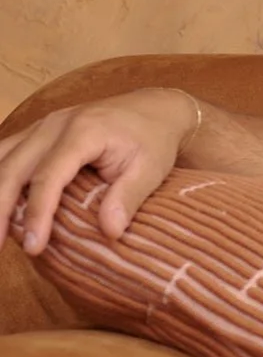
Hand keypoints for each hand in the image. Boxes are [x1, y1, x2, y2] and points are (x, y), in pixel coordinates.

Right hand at [0, 89, 195, 256]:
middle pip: (13, 168)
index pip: (49, 177)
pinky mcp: (37, 132)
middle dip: (0, 208)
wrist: (153, 110)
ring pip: (1, 157)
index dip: (38, 213)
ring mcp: (42, 126)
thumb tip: (110, 231)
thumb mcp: (151, 169)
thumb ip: (129, 198)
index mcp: (83, 132)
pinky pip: (5, 152)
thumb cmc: (153, 141)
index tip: (34, 246)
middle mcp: (54, 125)